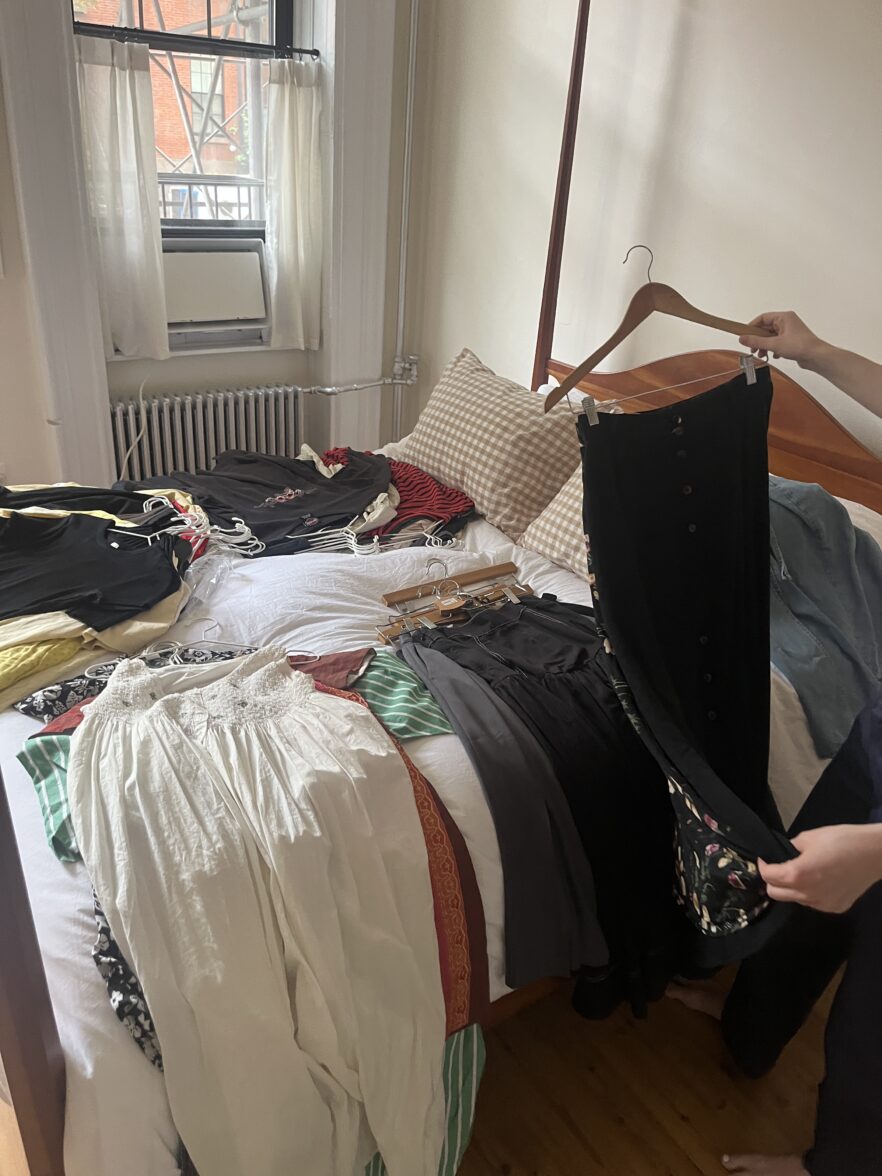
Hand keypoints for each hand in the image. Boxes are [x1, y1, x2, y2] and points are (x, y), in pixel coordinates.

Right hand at [738, 311, 826, 367]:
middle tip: (752, 348)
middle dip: (758, 339)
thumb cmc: (802, 346)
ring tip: (762, 354)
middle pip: (766, 328)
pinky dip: (773, 348)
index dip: (752, 327)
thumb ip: (756, 342)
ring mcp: (789, 331)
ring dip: (765, 346)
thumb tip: (743, 339)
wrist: (816, 356)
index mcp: (784, 317)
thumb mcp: (774, 344)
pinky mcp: (791, 340)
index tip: (745, 335)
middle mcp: (787, 322)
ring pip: (771, 336)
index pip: (763, 318)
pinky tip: (774, 355)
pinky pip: (777, 342)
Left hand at [759, 825, 881, 913]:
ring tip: (803, 872)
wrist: (874, 853)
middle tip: (778, 866)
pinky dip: (809, 893)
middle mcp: (808, 894)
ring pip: (795, 899)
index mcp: (798, 875)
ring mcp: (822, 904)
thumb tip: (783, 854)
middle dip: (772, 880)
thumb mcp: (810, 837)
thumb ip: (791, 848)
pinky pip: (813, 903)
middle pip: (775, 894)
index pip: (768, 876)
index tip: (765, 858)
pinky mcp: (836, 908)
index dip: (763, 865)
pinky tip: (820, 880)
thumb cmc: (842, 840)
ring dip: (791, 888)